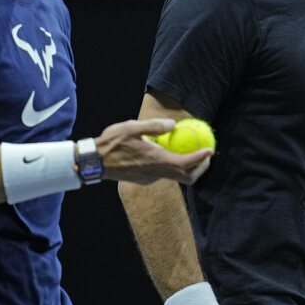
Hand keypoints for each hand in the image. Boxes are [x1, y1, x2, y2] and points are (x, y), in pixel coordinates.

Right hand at [95, 118, 212, 184]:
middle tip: (207, 155)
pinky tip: (172, 154)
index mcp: (155, 160)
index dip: (200, 158)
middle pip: (186, 177)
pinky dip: (175, 167)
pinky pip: (165, 174)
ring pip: (176, 177)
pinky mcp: (144, 179)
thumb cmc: (111, 143)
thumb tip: (173, 125)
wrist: (94, 162)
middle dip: (200, 168)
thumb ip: (154, 126)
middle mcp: (156, 172)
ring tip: (193, 153)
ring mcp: (150, 178)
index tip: (210, 150)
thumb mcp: (132, 127)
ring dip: (188, 168)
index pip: (185, 163)